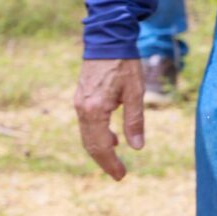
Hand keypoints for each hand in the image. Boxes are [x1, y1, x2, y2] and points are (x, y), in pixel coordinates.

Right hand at [74, 58, 144, 180]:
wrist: (108, 40)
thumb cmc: (124, 64)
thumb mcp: (135, 92)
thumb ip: (135, 121)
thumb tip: (137, 147)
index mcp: (95, 110)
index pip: (101, 145)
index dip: (111, 163)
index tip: (121, 176)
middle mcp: (82, 109)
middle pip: (90, 144)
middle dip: (105, 161)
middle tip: (119, 174)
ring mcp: (79, 104)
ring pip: (87, 135)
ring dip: (101, 149)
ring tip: (116, 160)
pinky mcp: (81, 99)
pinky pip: (86, 124)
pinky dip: (97, 136)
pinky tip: (112, 138)